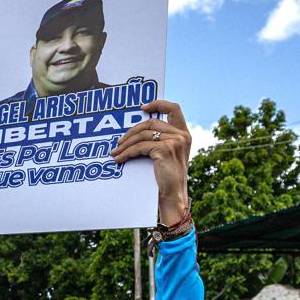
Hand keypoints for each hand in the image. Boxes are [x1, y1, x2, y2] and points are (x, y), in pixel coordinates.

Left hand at [111, 100, 190, 222]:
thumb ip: (160, 140)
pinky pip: (139, 147)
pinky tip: (119, 158)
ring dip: (125, 144)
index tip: (143, 107)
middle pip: (150, 122)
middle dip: (131, 131)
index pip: (174, 109)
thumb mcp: (167, 155)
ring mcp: (175, 141)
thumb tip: (136, 133)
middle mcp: (182, 135)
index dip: (158, 104)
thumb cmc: (167, 178)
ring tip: (115, 152)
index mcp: (184, 134)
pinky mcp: (165, 149)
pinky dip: (126, 153)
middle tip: (119, 141)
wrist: (173, 196)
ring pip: (142, 135)